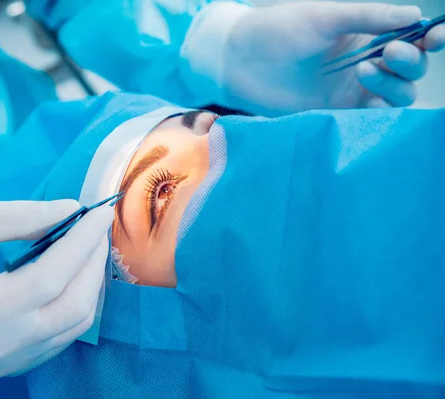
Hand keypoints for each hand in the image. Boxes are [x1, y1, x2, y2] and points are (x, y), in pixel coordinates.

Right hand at [0, 200, 112, 376]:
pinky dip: (78, 302)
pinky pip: (64, 336)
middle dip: (93, 262)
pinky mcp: (13, 367)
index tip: (100, 213)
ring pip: (76, 324)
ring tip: (88, 248)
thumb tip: (70, 210)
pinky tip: (73, 276)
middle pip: (73, 306)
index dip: (81, 244)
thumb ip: (18, 216)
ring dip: (91, 282)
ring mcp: (7, 363)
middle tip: (97, 228)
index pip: (48, 278)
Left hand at [220, 2, 444, 114]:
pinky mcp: (336, 112)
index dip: (430, 37)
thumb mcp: (324, 16)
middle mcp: (364, 61)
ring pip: (396, 94)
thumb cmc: (278, 31)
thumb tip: (415, 17)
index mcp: (365, 32)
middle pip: (410, 68)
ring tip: (364, 70)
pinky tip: (370, 101)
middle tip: (389, 54)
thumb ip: (368, 17)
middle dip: (410, 61)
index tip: (437, 36)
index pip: (410, 36)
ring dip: (394, 84)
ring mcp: (351, 89)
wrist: (239, 62)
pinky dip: (380, 110)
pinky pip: (371, 117)